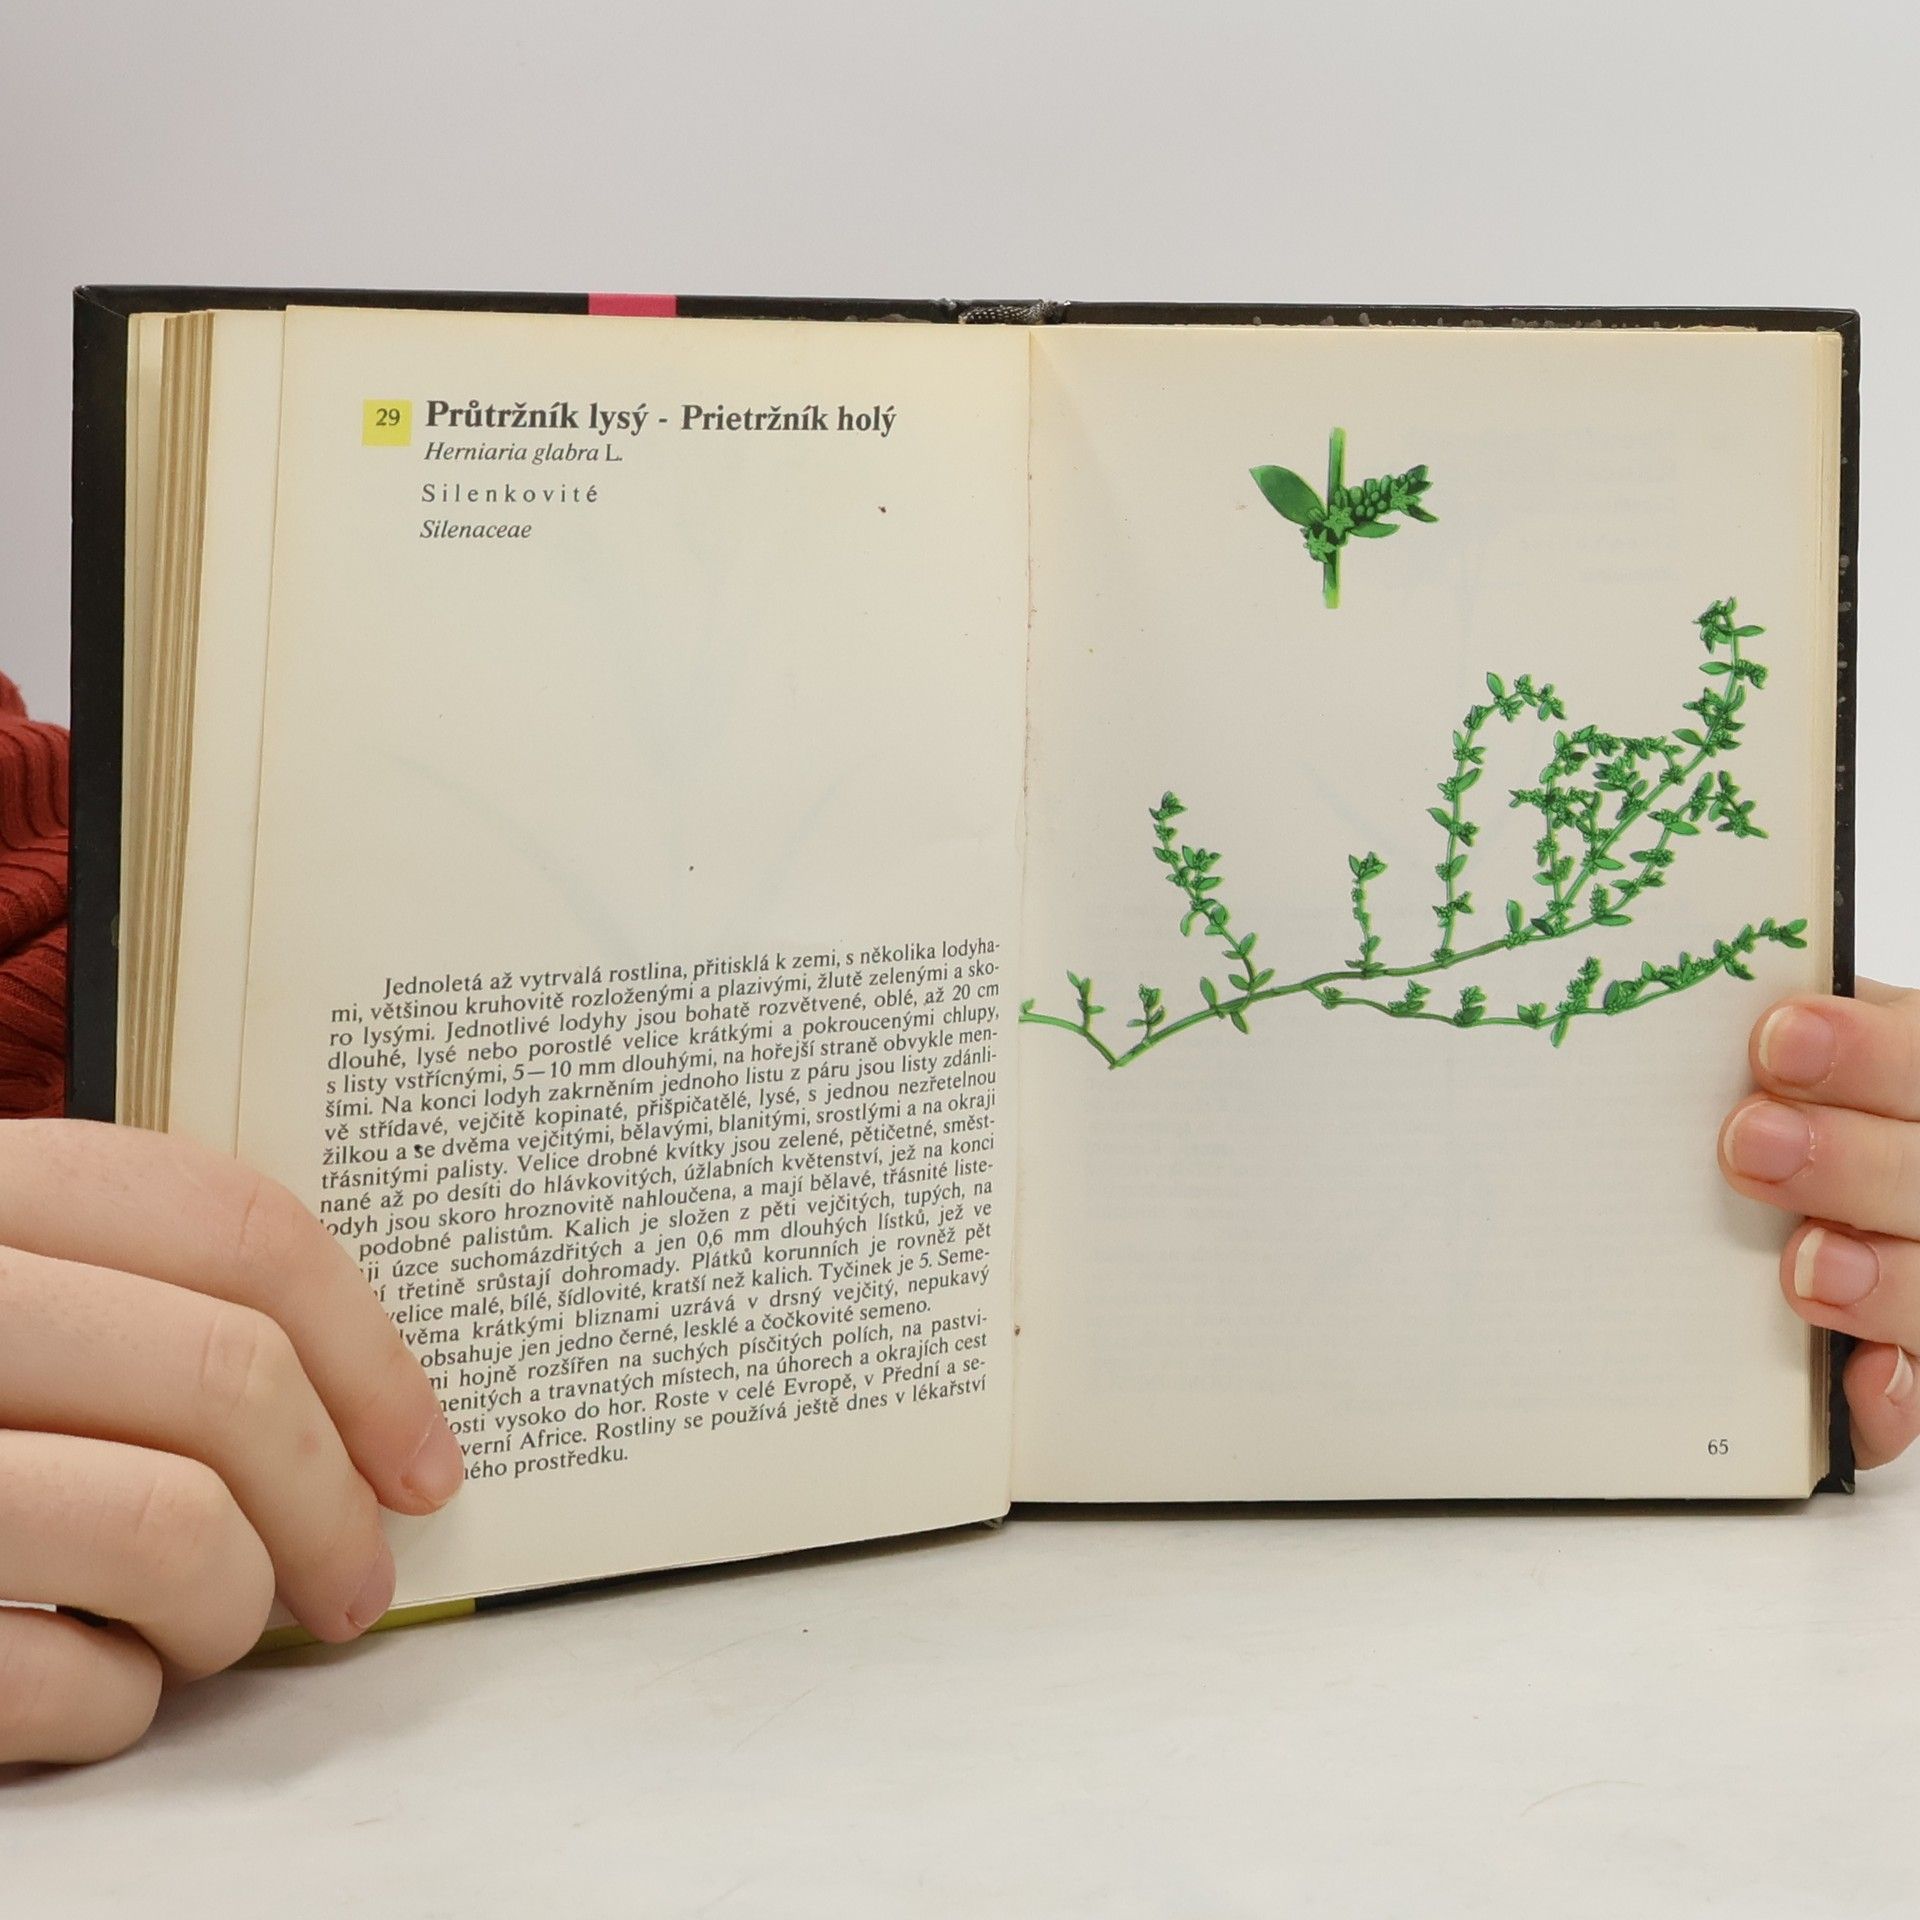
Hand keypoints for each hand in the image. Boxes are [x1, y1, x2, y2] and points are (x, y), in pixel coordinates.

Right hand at [0, 1120, 461, 1763]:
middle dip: (334, 1502)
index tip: (425, 1457)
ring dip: (236, 1606)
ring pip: (170, 1532)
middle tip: (363, 1575)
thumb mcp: (10, 1288)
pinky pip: (66, 1686)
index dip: (372, 1351)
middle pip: (227, 1382)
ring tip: (222, 1625)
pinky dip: (119, 1706)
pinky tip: (97, 1683)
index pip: (236, 1229)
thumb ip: (140, 1302)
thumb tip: (370, 1422)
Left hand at [1720, 981, 1919, 1468]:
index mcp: (1905, 1078)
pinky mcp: (1907, 1362)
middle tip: (1749, 1142)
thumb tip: (1687, 1019)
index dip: (1869, 1052)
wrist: (1783, 1205)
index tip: (1777, 1040)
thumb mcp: (1770, 1068)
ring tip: (1805, 1263)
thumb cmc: (1764, 1118)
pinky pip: (1916, 1391)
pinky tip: (1860, 1375)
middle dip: (1848, 1160)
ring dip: (1883, 1276)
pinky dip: (1894, 1392)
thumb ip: (1748, 1055)